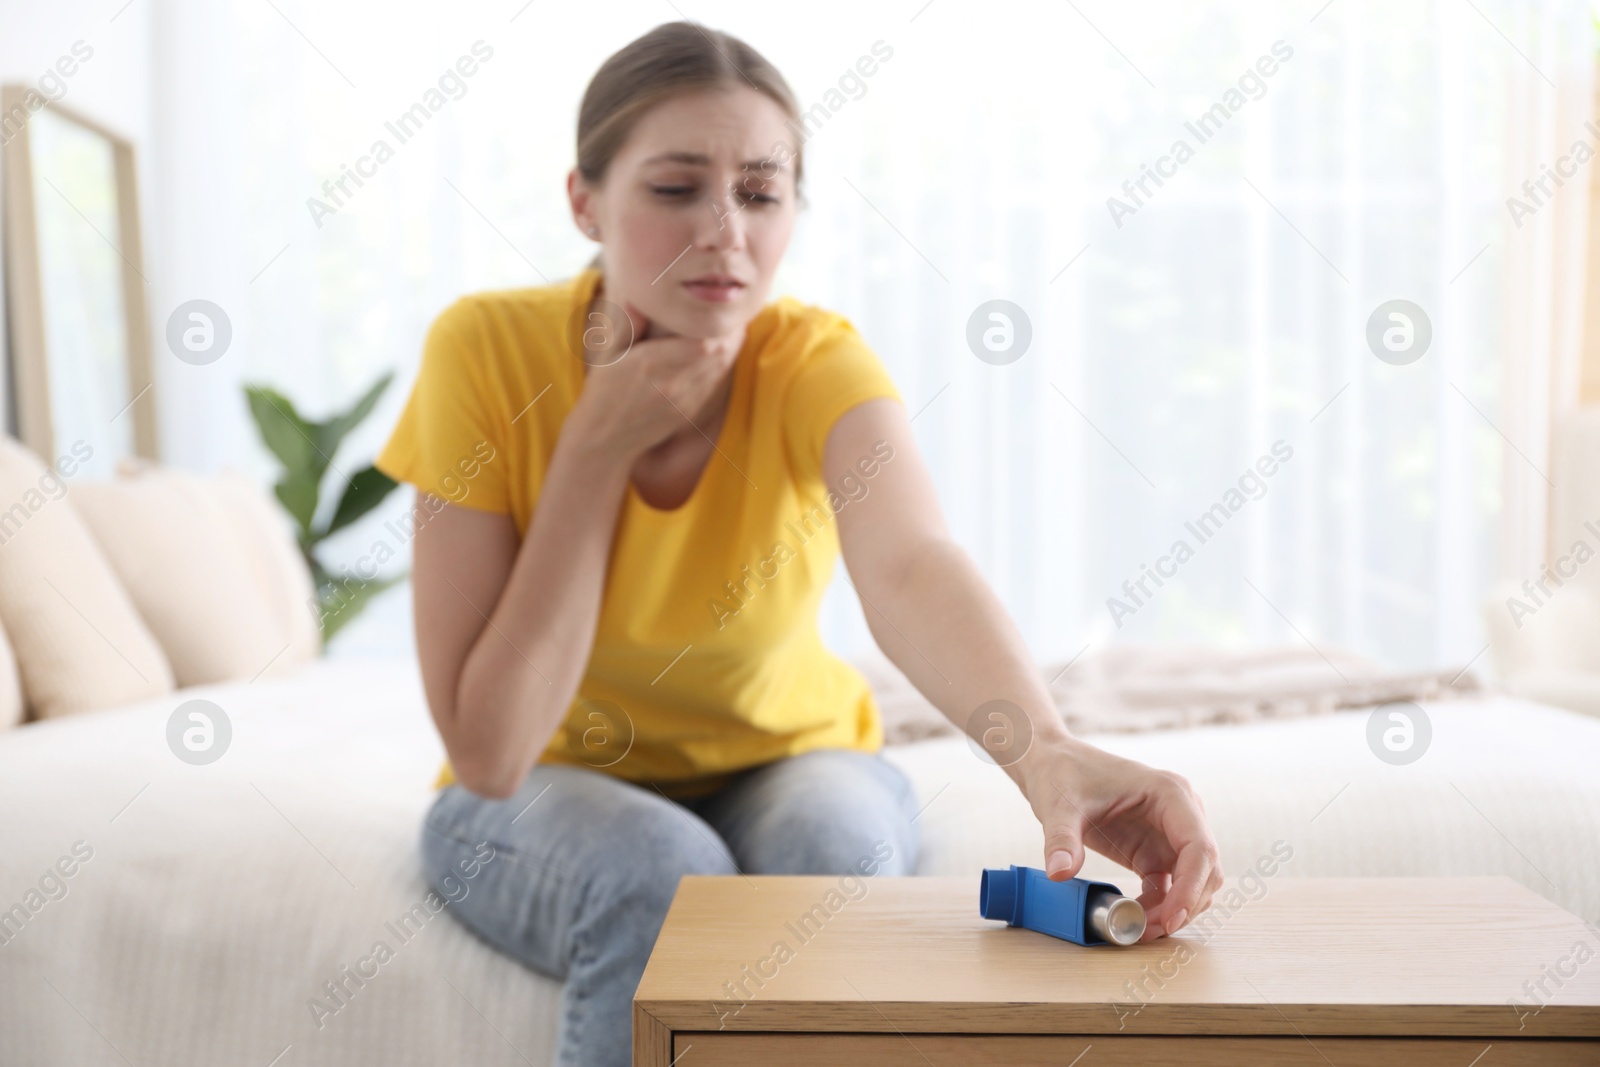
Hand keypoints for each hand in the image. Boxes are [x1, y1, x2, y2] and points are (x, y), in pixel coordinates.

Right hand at [568, 297, 742, 461]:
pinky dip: (723, 366)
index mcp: (650, 364)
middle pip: (719, 353)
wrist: (606, 438)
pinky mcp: (690, 412)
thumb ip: (625, 324)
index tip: (719, 308)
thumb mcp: (607, 354)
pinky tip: (722, 352)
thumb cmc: (604, 391)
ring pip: (721, 369)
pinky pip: (715, 384)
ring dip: (731, 348)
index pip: (702, 342)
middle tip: (732, 314)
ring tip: (732, 328)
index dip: (718, 325)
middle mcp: (671, 383)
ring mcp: (683, 400)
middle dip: (731, 332)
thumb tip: (638, 296)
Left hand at [1015, 738, 1222, 940]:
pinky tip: (1134, 920)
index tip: (1170, 919)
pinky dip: (1160, 907)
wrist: (1053, 764)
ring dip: (1174, 910)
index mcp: (1170, 794)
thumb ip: (1062, 839)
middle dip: (1184, 905)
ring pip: (1194, 882)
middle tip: (1145, 931)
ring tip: (1136, 929)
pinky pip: (1171, 886)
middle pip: (1206, 869)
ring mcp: (1170, 833)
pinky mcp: (1155, 851)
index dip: (1192, 887)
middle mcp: (1181, 813)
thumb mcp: (1058, 806)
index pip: (1199, 847)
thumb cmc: (1062, 774)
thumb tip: (1059, 874)